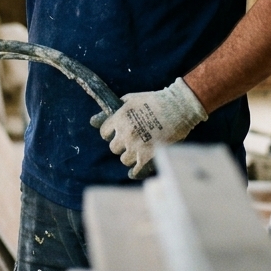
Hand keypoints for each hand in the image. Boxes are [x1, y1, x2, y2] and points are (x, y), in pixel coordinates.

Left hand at [92, 78, 206, 178]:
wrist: (178, 107)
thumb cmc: (154, 100)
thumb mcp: (130, 100)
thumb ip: (112, 111)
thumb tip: (92, 121)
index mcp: (119, 118)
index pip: (104, 132)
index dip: (110, 133)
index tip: (116, 133)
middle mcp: (125, 133)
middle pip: (113, 148)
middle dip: (121, 144)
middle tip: (130, 141)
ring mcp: (136, 146)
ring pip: (124, 159)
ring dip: (130, 155)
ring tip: (139, 150)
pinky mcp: (148, 156)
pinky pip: (136, 170)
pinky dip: (135, 171)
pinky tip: (135, 170)